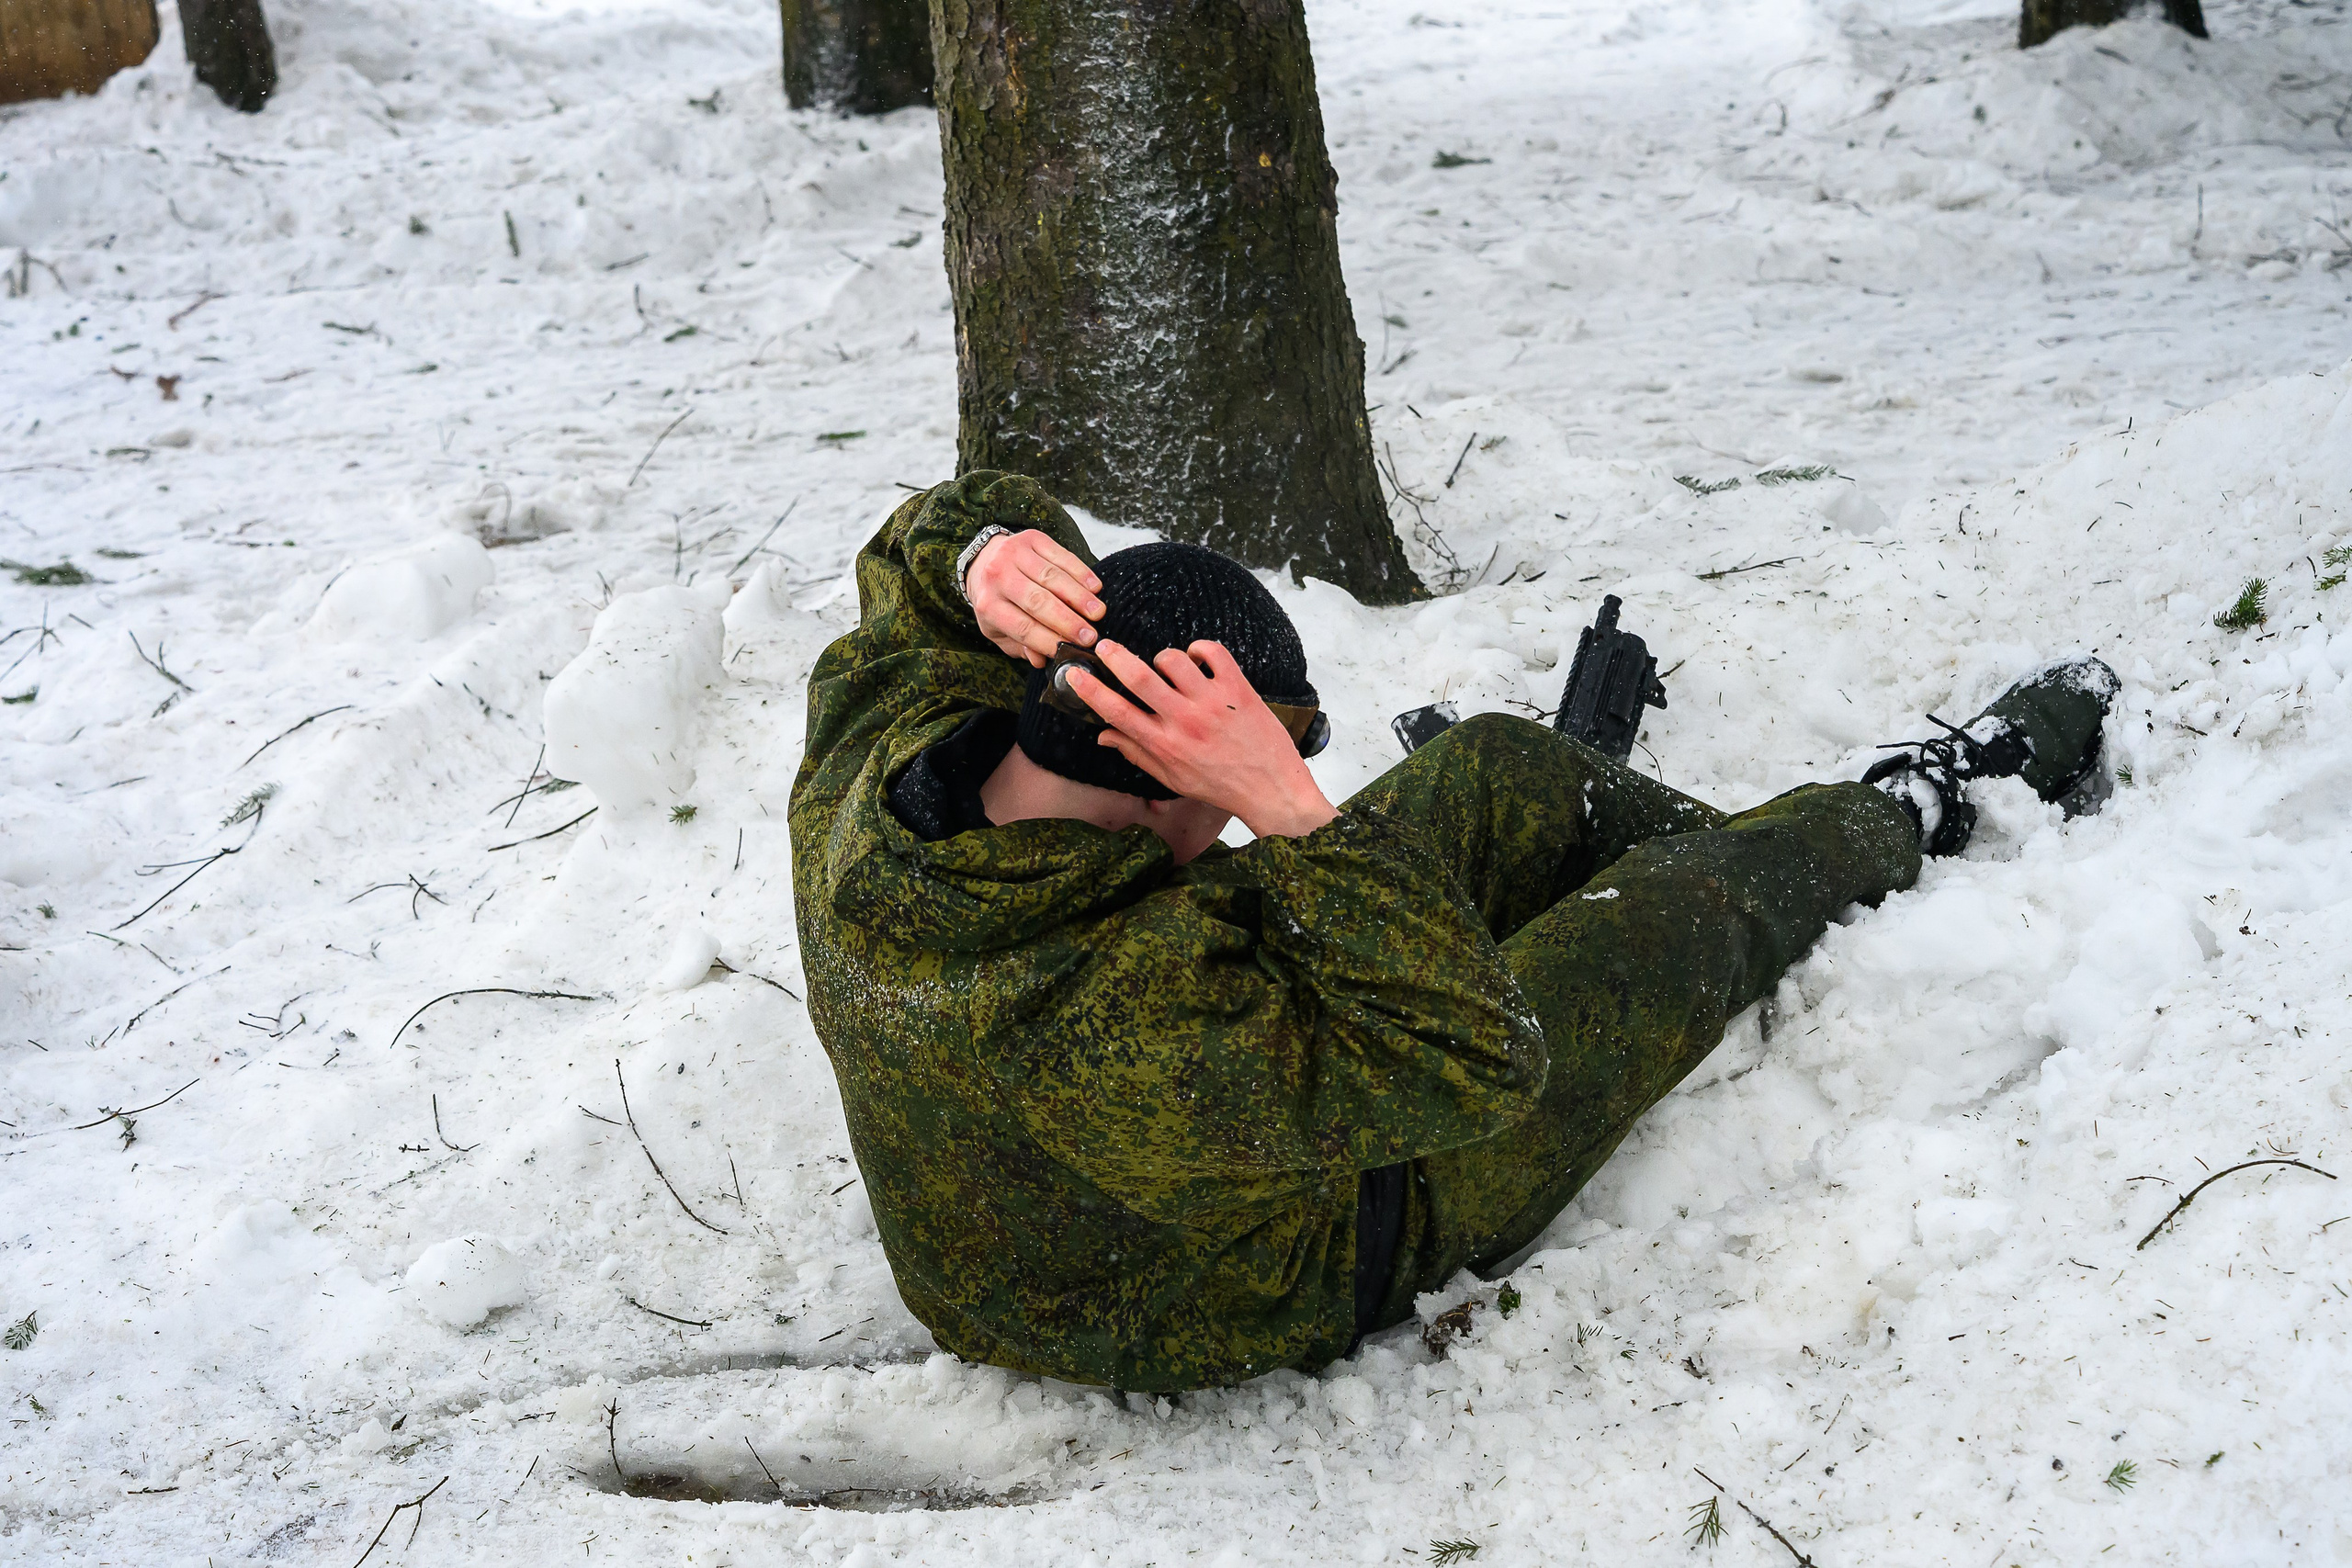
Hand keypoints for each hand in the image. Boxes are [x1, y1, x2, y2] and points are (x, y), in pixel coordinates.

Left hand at [966, 529, 1103, 667]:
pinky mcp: (1032, 538)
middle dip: (1068, 622)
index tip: (1072, 651)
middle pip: (1038, 602)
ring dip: (1079, 598)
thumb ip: (1019, 646)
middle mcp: (997, 576)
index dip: (1049, 641)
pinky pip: (1061, 556)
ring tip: (1098, 613)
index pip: (1022, 627)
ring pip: (1052, 578)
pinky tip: (1095, 588)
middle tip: (1090, 636)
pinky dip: (1081, 573)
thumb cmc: (996, 600)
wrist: (984, 560)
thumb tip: (1041, 660)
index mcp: (988, 605)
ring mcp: (1014, 554)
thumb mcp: (998, 629)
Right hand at [1065, 639, 1337, 839]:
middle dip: (1115, 656)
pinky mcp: (1238, 689)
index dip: (1090, 689)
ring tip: (1165, 667)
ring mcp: (1212, 703)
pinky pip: (1213, 652)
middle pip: (1139, 677)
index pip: (1116, 711)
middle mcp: (1185, 721)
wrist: (1270, 788)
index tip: (1074, 674)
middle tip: (1104, 645)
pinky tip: (1197, 659)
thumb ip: (1136, 753)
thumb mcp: (1172, 778)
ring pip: (1174, 660)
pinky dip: (1200, 648)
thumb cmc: (1219, 785)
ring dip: (1163, 658)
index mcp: (1164, 745)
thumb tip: (1103, 736)